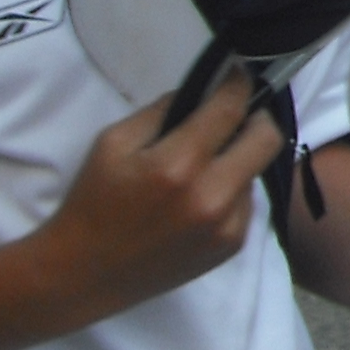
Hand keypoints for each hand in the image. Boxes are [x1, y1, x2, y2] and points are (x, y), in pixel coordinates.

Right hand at [37, 68, 288, 323]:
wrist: (81, 274)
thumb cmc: (91, 202)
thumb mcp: (113, 143)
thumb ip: (163, 111)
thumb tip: (206, 92)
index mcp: (177, 165)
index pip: (230, 109)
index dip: (239, 84)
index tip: (238, 75)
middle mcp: (211, 196)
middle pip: (268, 138)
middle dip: (254, 119)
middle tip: (234, 117)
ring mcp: (225, 226)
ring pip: (256, 172)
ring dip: (238, 160)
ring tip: (203, 169)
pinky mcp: (230, 247)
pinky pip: (246, 203)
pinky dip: (230, 192)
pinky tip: (199, 200)